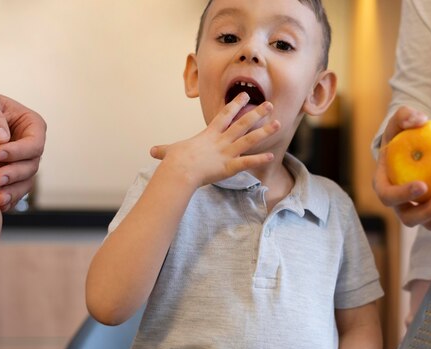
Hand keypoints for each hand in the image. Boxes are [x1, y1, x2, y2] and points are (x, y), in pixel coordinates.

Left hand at [0, 88, 45, 211]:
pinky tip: (0, 205)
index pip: (34, 143)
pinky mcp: (13, 175)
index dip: (19, 151)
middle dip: (14, 174)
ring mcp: (24, 162)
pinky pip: (17, 190)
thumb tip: (1, 138)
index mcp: (33, 126)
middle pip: (32, 165)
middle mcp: (33, 147)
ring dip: (13, 191)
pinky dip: (10, 198)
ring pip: (26, 181)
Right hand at [150, 92, 278, 187]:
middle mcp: (221, 141)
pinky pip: (247, 162)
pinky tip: (271, 155)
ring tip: (278, 123)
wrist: (178, 171)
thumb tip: (152, 151)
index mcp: (209, 135)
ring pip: (249, 139)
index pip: (224, 115)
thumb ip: (164, 151)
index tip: (244, 95)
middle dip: (256, 113)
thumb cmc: (174, 162)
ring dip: (264, 131)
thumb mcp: (169, 152)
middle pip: (242, 123)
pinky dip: (259, 159)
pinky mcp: (229, 167)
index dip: (235, 104)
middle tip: (270, 104)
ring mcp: (226, 153)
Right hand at [373, 106, 430, 229]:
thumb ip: (405, 115)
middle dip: (429, 211)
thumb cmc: (402, 136)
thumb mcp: (399, 121)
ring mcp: (416, 209)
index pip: (388, 196)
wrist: (412, 148)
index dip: (402, 195)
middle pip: (409, 217)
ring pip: (429, 222)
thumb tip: (419, 119)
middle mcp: (398, 203)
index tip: (422, 185)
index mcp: (384, 186)